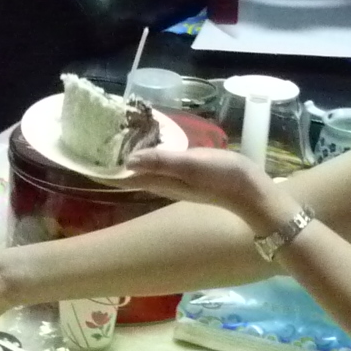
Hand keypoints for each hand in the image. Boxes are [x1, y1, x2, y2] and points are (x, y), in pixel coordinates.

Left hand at [121, 146, 284, 228]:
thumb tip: (128, 160)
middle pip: (141, 177)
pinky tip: (161, 157)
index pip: (133, 177)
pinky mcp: (198, 181)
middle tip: (106, 154)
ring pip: (154, 175)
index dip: (114, 172)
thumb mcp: (192, 165)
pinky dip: (158, 164)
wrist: (256, 197)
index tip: (94, 165)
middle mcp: (171, 186)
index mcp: (167, 181)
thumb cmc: (224, 178)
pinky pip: (169, 172)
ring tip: (127, 153)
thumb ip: (162, 161)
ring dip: (140, 165)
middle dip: (124, 168)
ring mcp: (185, 185)